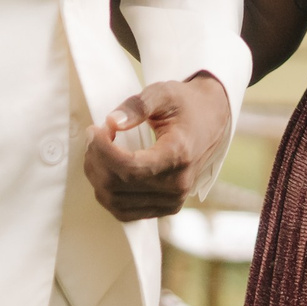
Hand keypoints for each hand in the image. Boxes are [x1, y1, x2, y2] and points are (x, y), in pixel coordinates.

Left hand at [84, 72, 232, 221]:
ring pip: (115, 201)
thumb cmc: (186, 106)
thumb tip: (112, 122)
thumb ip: (138, 105)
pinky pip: (123, 211)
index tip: (94, 130)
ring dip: (98, 175)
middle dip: (96, 159)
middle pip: (118, 185)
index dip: (103, 151)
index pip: (130, 167)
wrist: (212, 121)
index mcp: (179, 156)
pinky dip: (107, 192)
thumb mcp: (164, 94)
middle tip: (96, 135)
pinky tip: (107, 169)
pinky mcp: (166, 208)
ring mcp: (172, 200)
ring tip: (100, 150)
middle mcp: (178, 184)